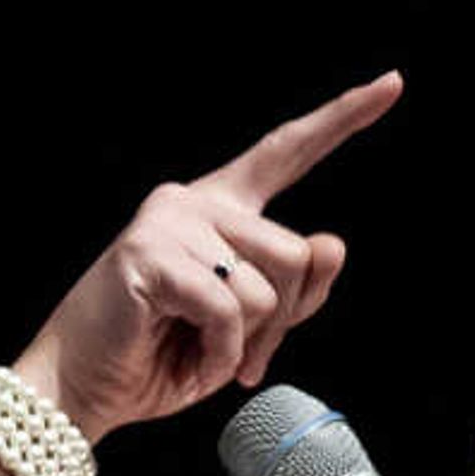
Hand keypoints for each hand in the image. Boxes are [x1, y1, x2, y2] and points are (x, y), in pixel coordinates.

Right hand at [19, 72, 401, 441]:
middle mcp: (196, 201)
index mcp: (221, 210)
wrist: (83, 390)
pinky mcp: (150, 252)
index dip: (342, 118)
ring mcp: (170, 221)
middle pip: (298, 251)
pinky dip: (219, 352)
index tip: (392, 84)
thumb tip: (333, 243)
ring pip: (268, 285)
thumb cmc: (159, 358)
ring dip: (248, 343)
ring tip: (204, 353)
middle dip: (282, 323)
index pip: (288, 151)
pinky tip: (186, 357)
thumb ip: (297, 290)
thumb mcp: (249, 331)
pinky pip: (229, 309)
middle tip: (236, 356)